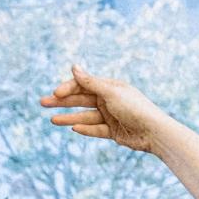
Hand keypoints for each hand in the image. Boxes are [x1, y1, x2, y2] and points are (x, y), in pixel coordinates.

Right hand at [40, 66, 174, 153]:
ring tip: (52, 120)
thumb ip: (90, 82)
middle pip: (81, 100)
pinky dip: (86, 129)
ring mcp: (112, 116)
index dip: (68, 88)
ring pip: (86, 116)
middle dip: (62, 101)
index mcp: (110, 87)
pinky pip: (96, 129)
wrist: (155, 133)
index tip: (56, 93)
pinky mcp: (114, 131)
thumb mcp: (110, 93)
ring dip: (69, 117)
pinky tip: (74, 128)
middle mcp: (110, 100)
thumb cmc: (135, 109)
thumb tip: (74, 66)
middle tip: (42, 103)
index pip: (83, 84)